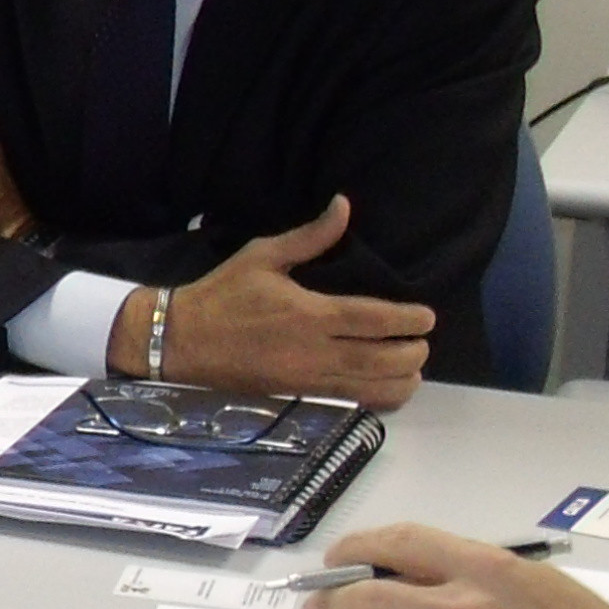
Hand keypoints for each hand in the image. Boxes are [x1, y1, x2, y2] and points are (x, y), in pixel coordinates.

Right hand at [147, 196, 434, 406]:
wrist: (180, 340)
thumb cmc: (222, 294)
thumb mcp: (262, 256)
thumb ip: (310, 237)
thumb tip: (344, 205)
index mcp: (310, 314)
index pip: (374, 320)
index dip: (408, 320)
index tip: (427, 317)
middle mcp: (315, 352)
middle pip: (382, 360)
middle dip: (412, 353)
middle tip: (422, 342)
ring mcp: (307, 379)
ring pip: (371, 388)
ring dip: (401, 381)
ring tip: (414, 370)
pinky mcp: (298, 396)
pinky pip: (349, 402)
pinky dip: (376, 398)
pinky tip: (388, 390)